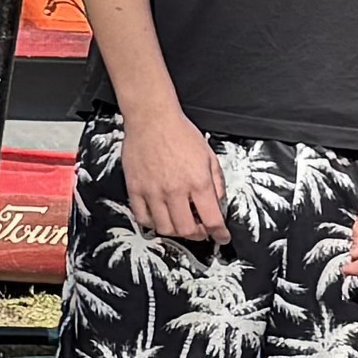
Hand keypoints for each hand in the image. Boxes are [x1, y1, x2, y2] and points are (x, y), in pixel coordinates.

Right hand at [121, 106, 227, 245]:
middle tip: (201, 230)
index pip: (212, 220)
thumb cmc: (180, 134)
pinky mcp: (135, 189)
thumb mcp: (209, 157)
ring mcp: (153, 192)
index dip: (220, 234)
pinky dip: (153, 223)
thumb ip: (216, 183)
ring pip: (164, 228)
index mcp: (198, 183)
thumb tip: (217, 204)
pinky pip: (142, 217)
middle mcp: (175, 191)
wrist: (152, 120)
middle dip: (198, 235)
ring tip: (180, 224)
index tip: (222, 237)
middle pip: (187, 230)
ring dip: (176, 231)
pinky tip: (160, 217)